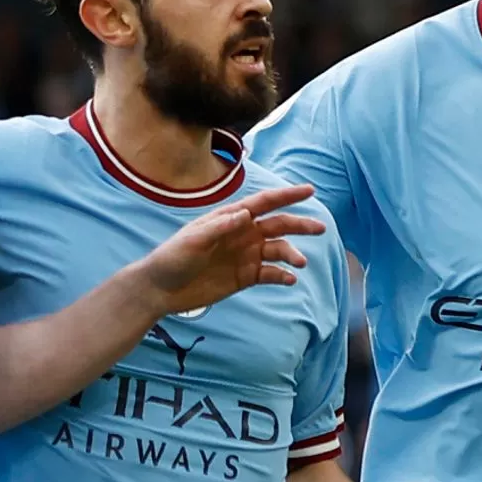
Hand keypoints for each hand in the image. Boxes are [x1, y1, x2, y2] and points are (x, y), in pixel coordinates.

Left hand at [133, 184, 325, 313]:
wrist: (161, 290)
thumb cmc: (172, 258)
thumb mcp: (192, 240)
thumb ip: (219, 227)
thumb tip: (246, 214)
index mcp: (229, 219)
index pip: (263, 203)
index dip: (286, 196)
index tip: (309, 191)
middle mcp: (241, 234)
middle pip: (277, 225)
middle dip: (299, 225)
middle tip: (320, 228)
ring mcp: (244, 256)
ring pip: (277, 250)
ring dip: (292, 254)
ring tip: (300, 263)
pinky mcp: (244, 277)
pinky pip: (270, 274)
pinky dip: (282, 276)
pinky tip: (290, 279)